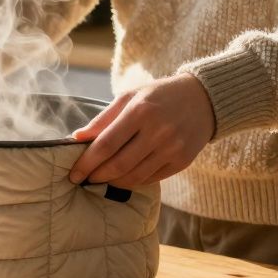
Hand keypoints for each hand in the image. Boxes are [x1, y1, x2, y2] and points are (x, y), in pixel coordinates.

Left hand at [68, 73, 214, 188]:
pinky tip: (123, 177)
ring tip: (102, 179)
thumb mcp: (130, 97)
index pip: (106, 144)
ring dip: (113, 181)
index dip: (86, 162)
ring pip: (134, 176)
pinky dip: (133, 181)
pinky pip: (151, 179)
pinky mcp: (183, 161)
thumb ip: (103, 118)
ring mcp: (172, 148)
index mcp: (141, 111)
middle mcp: (158, 131)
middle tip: (85, 179)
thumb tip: (77, 138)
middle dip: (97, 175)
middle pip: (119, 164)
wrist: (203, 99)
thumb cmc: (159, 96)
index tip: (74, 173)